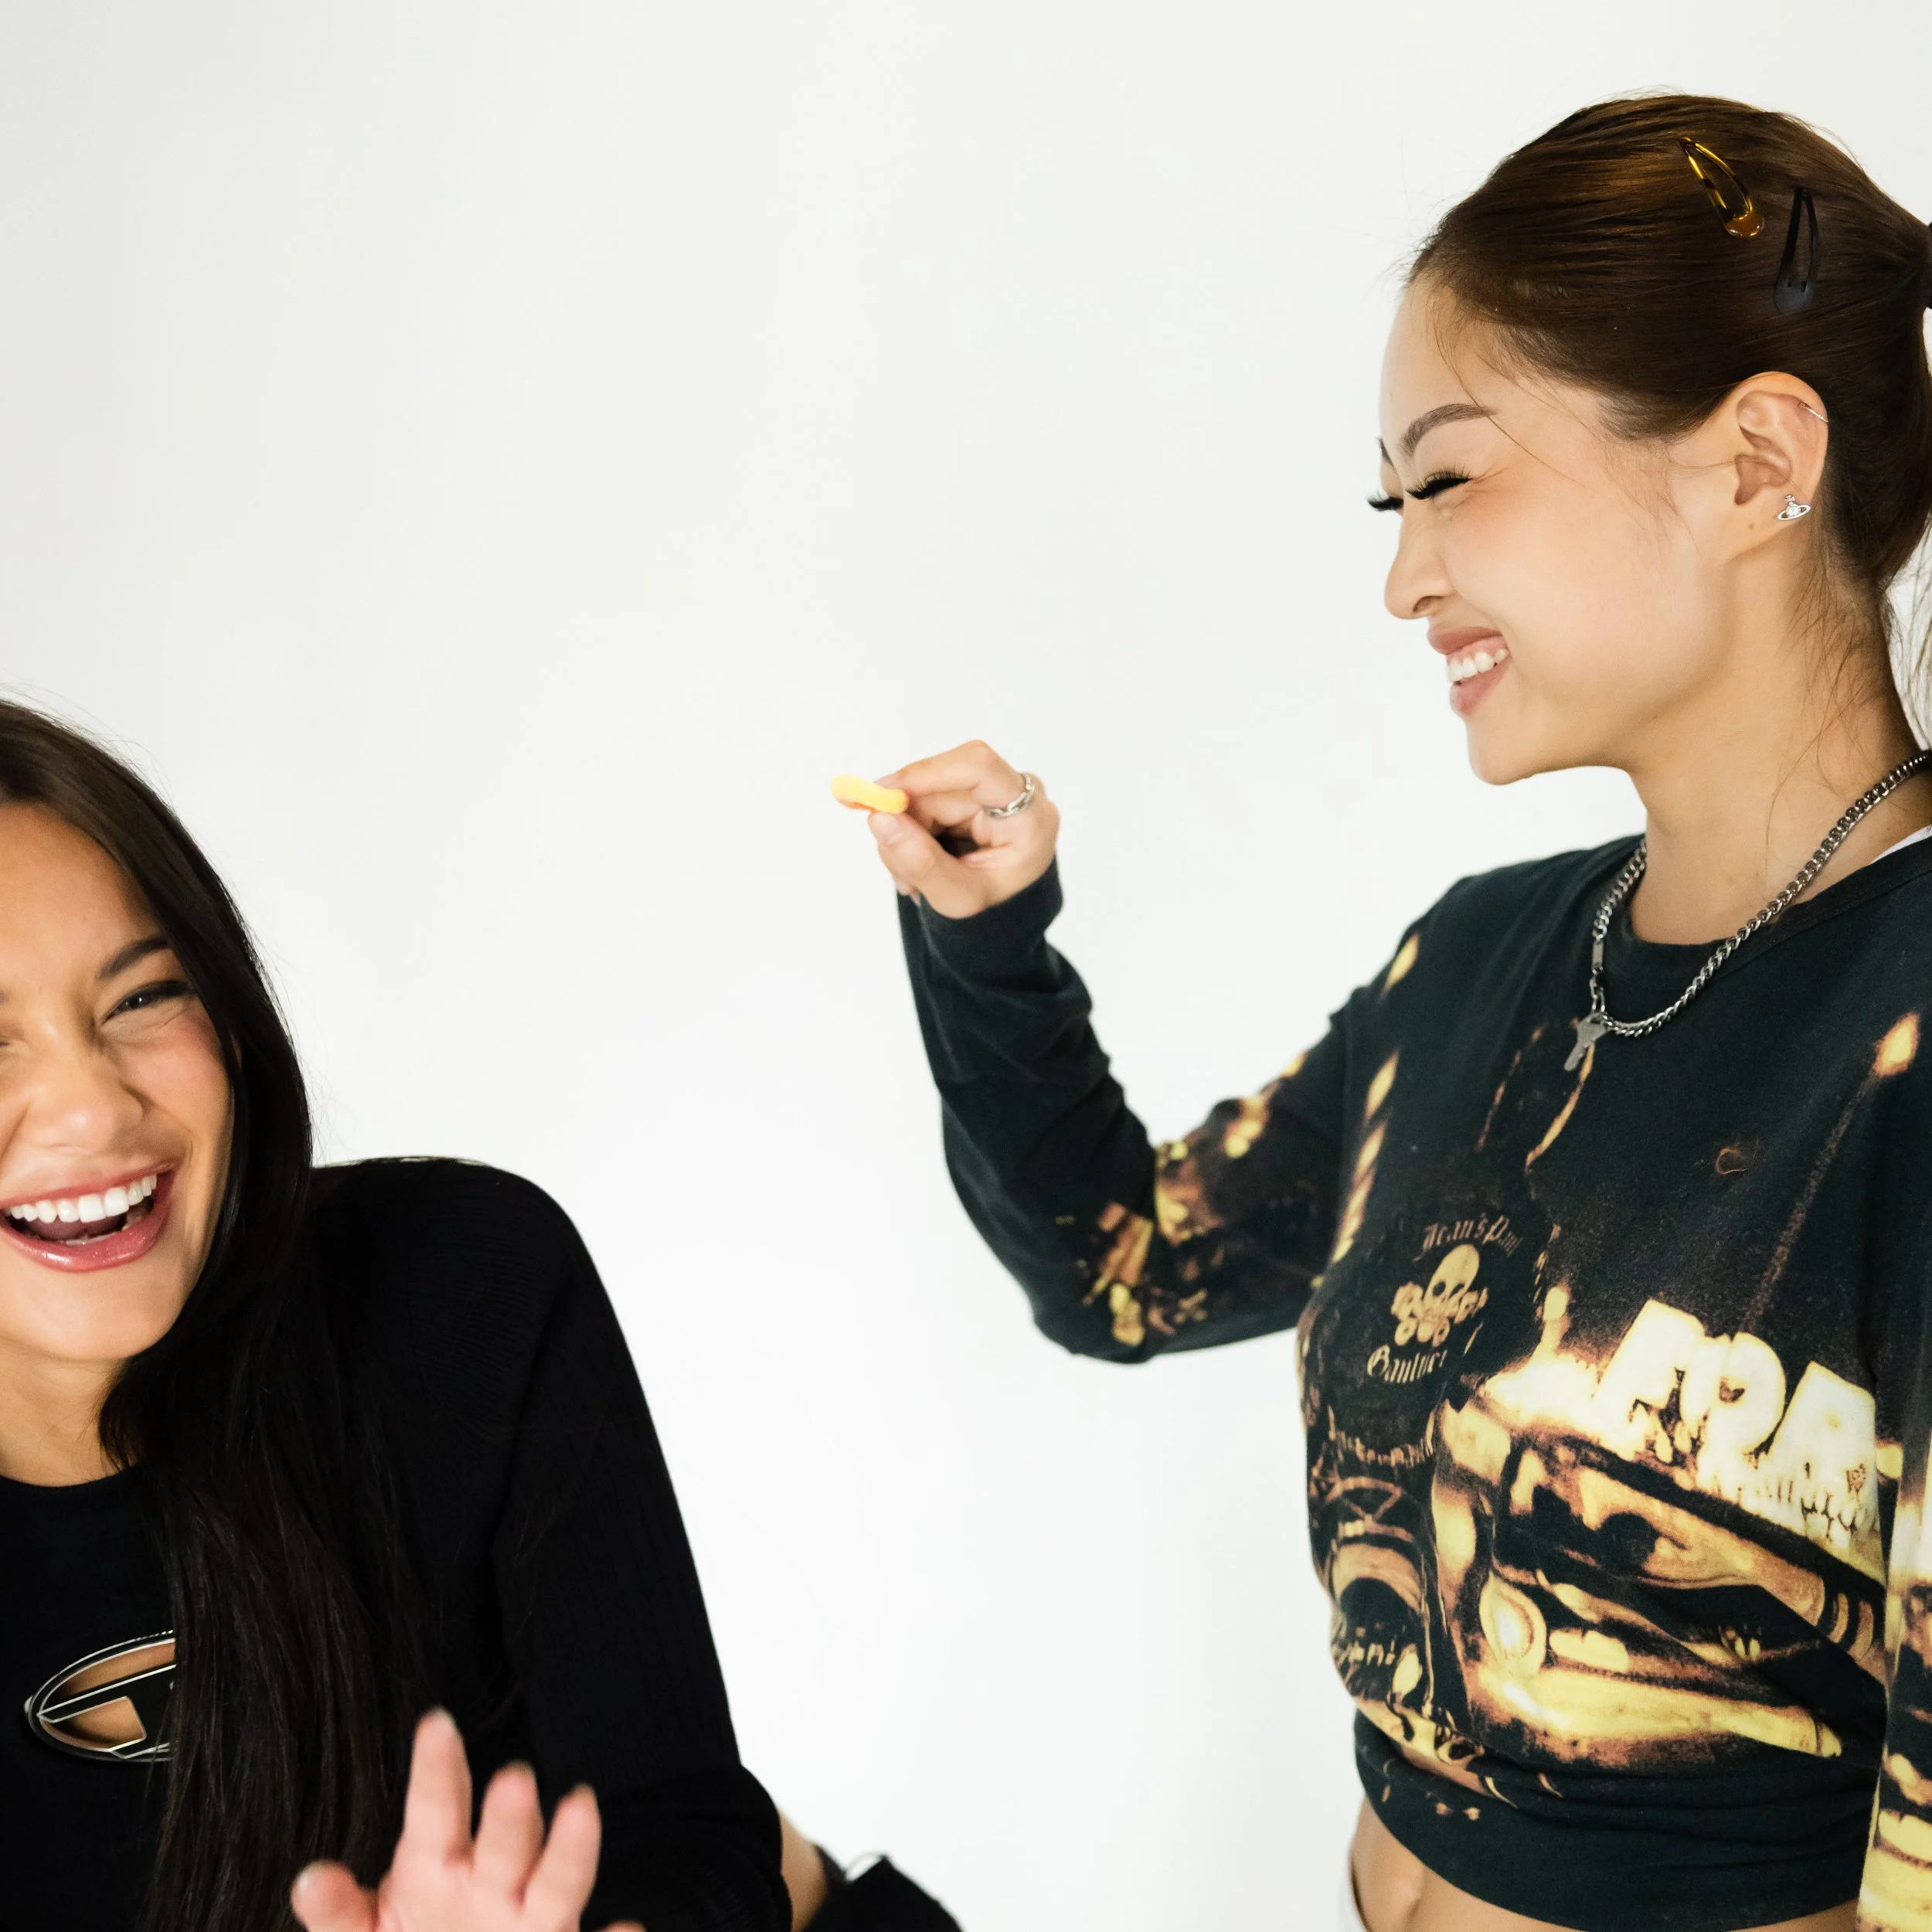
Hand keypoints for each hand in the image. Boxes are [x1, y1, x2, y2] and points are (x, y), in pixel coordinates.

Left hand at [290, 1710, 642, 1931]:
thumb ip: (338, 1911)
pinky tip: (628, 1929)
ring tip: (581, 1811)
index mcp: (436, 1865)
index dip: (436, 1769)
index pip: (436, 1808)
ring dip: (570, 1851)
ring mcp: (528, 1920)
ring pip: (556, 1884)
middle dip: (510, 1815)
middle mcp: (491, 1882)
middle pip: (504, 1843)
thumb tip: (307, 1878)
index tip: (434, 1723)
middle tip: (513, 1778)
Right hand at [865, 740, 1059, 918]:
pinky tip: (918, 864)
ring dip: (905, 832)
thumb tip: (878, 817)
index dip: (926, 773)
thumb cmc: (992, 914)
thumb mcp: (957, 899)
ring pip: (926, 792)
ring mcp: (994, 792)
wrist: (1002, 921)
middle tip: (900, 873)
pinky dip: (910, 831)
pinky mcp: (973, 796)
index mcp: (1029, 817)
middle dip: (908, 821)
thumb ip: (921, 862)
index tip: (884, 795)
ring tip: (913, 880)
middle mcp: (1016, 794)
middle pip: (942, 783)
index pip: (979, 768)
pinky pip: (925, 799)